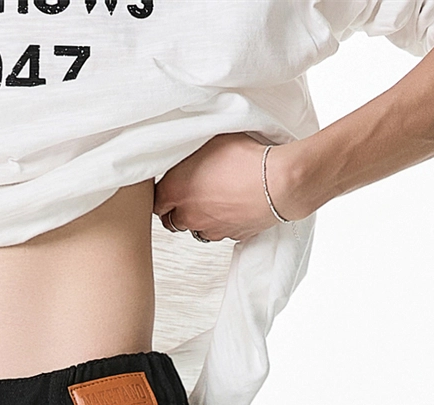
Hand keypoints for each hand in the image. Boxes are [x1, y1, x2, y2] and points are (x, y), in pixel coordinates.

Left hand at [154, 133, 301, 241]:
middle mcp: (189, 215)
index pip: (155, 201)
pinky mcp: (230, 236)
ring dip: (198, 218)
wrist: (278, 183)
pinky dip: (220, 222)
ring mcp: (209, 229)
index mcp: (176, 190)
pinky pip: (219, 232)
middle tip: (188, 194)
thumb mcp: (211, 139)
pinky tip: (230, 207)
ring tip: (212, 200)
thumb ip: (191, 148)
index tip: (169, 186)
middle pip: (171, 220)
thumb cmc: (245, 156)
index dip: (162, 194)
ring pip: (195, 229)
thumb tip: (185, 146)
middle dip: (176, 209)